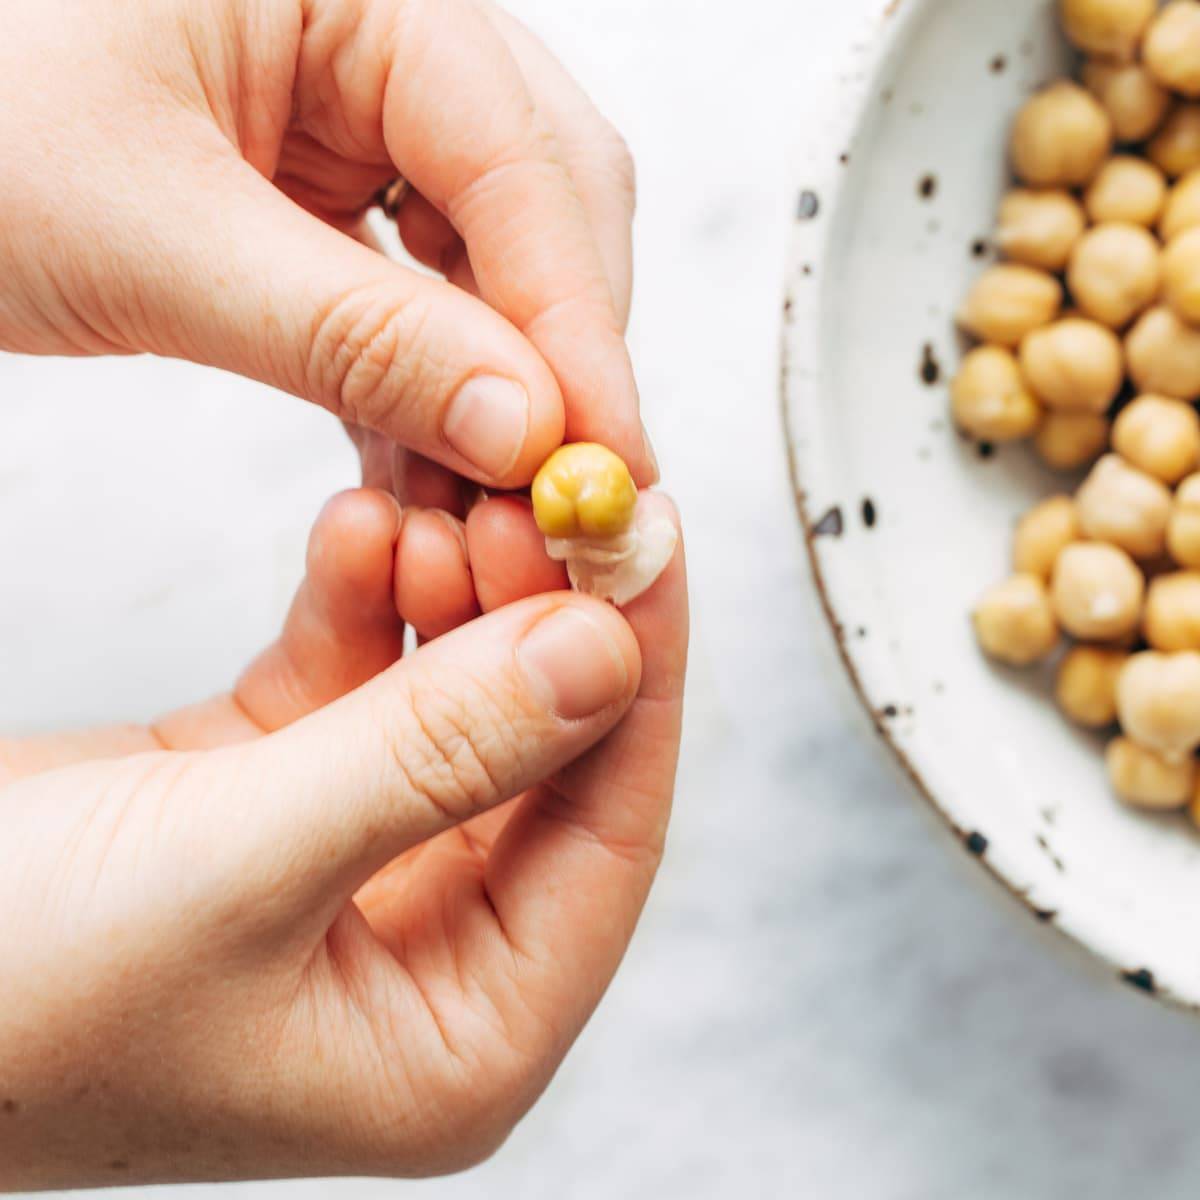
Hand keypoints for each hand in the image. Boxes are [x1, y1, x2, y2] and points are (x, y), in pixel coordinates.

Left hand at [0, 0, 653, 489]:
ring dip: (496, 386)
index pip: (519, 156)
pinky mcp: (317, 191)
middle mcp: (373, 29)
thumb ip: (356, 333)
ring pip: (487, 257)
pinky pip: (413, 291)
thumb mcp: (149, 235)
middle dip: (556, 352)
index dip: (575, 324)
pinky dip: (427, 386)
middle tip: (568, 487)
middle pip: (538, 200)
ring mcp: (350, 110)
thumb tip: (522, 426)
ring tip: (493, 499)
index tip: (609, 459)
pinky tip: (430, 464)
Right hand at [0, 488, 685, 1188]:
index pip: (608, 830)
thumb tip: (605, 652)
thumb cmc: (5, 996)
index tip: (643, 530)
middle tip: (533, 490)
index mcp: (458, 1038)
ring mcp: (358, 864)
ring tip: (437, 501)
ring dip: (452, 592)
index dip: (636, 670)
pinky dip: (365, 599)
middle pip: (543, 752)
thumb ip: (436, 759)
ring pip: (456, 700)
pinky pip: (361, 676)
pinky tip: (361, 523)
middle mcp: (426, 954)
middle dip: (538, 613)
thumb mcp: (239, 874)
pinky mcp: (283, 790)